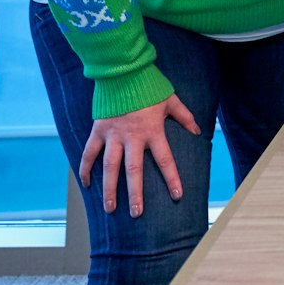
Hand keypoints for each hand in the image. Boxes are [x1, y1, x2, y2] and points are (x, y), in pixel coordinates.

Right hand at [79, 93, 200, 216]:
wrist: (122, 71)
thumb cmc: (149, 86)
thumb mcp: (171, 100)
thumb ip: (185, 116)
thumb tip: (198, 131)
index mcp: (152, 131)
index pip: (165, 160)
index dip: (172, 178)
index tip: (177, 195)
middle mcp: (132, 137)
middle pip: (133, 170)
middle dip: (135, 193)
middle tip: (136, 213)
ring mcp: (112, 135)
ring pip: (109, 167)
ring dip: (109, 189)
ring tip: (110, 207)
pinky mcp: (98, 130)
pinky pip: (89, 153)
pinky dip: (85, 168)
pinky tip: (86, 184)